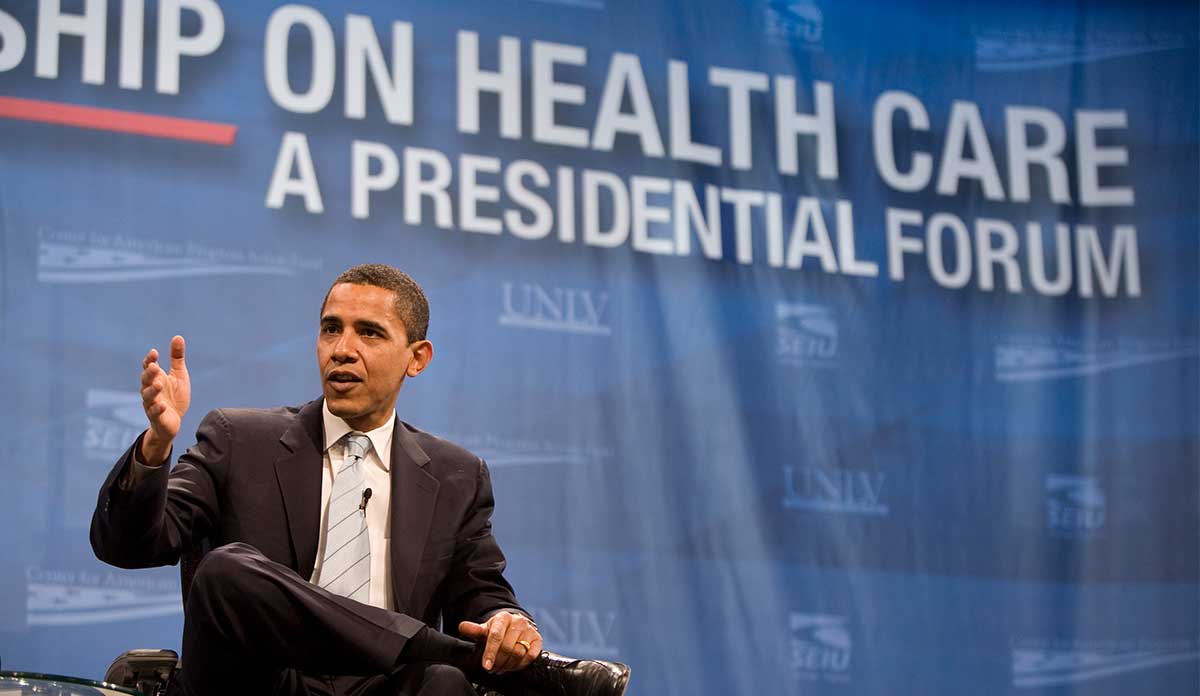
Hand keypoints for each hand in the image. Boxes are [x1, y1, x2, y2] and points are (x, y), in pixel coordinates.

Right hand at [139, 335, 189, 465]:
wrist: (173, 422)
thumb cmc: (174, 396)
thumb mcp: (179, 375)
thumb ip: (176, 358)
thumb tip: (177, 337)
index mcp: (156, 379)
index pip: (149, 367)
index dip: (150, 360)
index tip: (155, 352)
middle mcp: (151, 390)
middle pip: (145, 380)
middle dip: (149, 374)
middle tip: (154, 366)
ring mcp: (152, 404)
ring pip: (148, 397)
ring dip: (152, 391)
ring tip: (159, 384)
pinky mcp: (157, 417)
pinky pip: (155, 413)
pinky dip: (158, 409)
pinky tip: (163, 406)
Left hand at [459, 611, 541, 673]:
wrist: (516, 626)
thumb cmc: (499, 629)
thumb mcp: (485, 629)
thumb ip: (474, 630)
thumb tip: (462, 626)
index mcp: (503, 617)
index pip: (496, 636)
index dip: (490, 652)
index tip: (486, 666)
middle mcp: (518, 622)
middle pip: (507, 647)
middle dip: (498, 661)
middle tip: (492, 669)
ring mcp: (529, 630)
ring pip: (518, 653)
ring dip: (508, 665)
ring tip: (500, 668)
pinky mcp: (538, 639)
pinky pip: (530, 656)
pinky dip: (520, 665)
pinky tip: (512, 666)